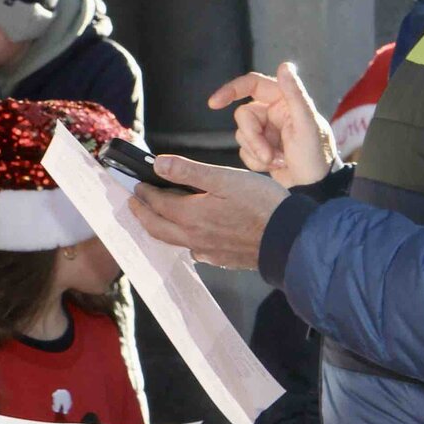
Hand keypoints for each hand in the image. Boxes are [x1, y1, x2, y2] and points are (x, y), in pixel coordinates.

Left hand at [129, 156, 287, 270]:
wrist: (290, 239)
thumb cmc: (262, 205)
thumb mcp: (224, 178)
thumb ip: (189, 171)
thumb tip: (158, 164)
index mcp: (191, 216)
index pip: (158, 203)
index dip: (145, 192)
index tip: (137, 185)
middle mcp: (194, 237)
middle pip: (157, 227)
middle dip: (142, 214)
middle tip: (134, 203)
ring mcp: (208, 251)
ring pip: (174, 241)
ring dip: (160, 228)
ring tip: (156, 218)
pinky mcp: (223, 259)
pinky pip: (195, 251)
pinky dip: (184, 241)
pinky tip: (191, 238)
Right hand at [209, 62, 336, 187]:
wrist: (314, 188)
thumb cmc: (316, 155)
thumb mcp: (307, 123)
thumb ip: (295, 94)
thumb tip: (284, 65)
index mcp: (284, 100)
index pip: (251, 84)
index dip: (231, 90)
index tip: (214, 103)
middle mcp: (272, 113)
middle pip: (243, 116)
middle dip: (253, 138)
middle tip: (268, 155)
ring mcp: (265, 131)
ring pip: (242, 135)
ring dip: (257, 152)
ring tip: (279, 161)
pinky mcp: (259, 149)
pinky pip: (244, 151)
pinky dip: (256, 161)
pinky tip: (275, 166)